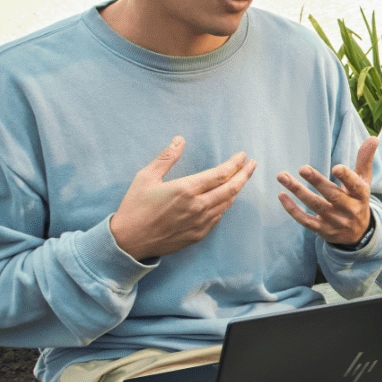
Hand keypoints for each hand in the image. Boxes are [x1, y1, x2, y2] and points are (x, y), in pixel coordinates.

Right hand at [110, 136, 257, 260]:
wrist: (129, 242)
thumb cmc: (135, 207)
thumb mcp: (146, 177)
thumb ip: (166, 158)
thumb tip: (180, 140)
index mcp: (186, 189)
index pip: (220, 174)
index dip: (235, 163)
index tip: (243, 155)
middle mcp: (197, 206)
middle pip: (231, 188)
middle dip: (245, 174)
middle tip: (253, 164)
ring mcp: (200, 223)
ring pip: (226, 203)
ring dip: (236, 190)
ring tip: (240, 179)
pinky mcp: (198, 235)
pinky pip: (218, 217)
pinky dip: (224, 205)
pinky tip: (224, 199)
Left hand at [278, 136, 379, 246]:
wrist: (358, 234)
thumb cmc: (358, 200)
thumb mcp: (364, 182)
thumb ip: (364, 160)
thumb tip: (373, 138)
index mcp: (361, 196)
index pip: (355, 186)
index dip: (346, 178)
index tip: (336, 167)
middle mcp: (349, 210)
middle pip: (332, 195)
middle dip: (317, 182)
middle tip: (303, 168)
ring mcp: (335, 221)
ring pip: (315, 205)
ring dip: (299, 191)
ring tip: (283, 176)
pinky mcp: (322, 230)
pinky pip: (305, 220)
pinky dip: (292, 209)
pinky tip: (282, 195)